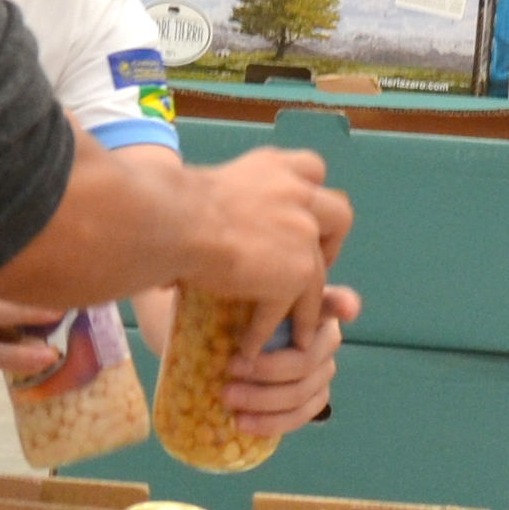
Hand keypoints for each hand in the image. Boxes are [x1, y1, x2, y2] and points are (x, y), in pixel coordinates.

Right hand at [178, 144, 351, 324]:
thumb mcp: (210, 188)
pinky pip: (290, 308)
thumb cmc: (170, 205)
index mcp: (274, 165)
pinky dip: (268, 328)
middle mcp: (297, 193)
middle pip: (338, 215)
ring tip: (298, 330)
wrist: (173, 221)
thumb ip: (229, 204)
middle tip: (312, 265)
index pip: (312, 169)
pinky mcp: (299, 271)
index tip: (302, 216)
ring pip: (319, 275)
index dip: (312, 196)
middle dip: (331, 242)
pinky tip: (251, 344)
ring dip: (308, 303)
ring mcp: (304, 233)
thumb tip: (207, 222)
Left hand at [212, 287, 360, 434]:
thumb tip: (306, 287)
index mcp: (318, 308)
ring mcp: (323, 374)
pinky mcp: (313, 401)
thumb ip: (264, 283)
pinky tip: (242, 423)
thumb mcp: (248, 293)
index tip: (341, 310)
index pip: (335, 303)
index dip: (341, 305)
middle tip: (230, 368)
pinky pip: (298, 417)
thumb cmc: (243, 310)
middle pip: (305, 362)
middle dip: (266, 369)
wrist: (231, 339)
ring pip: (299, 394)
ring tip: (227, 398)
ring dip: (262, 399)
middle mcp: (327, 342)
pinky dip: (270, 423)